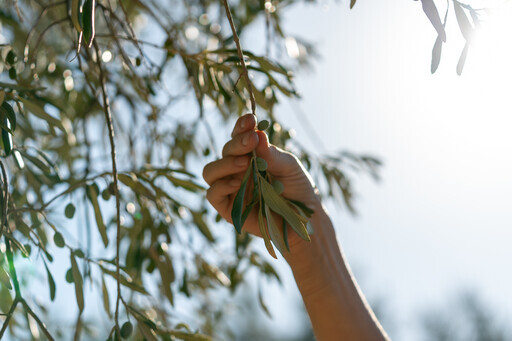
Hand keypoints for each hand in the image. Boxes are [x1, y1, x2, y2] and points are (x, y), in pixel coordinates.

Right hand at [203, 114, 320, 245]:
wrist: (305, 218)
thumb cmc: (297, 188)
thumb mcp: (289, 166)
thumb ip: (272, 154)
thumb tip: (257, 134)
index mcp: (250, 155)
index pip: (238, 137)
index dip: (241, 127)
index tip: (250, 119)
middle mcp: (236, 170)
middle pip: (225, 151)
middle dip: (237, 144)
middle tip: (251, 140)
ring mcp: (230, 189)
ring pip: (211, 171)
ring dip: (225, 163)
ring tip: (244, 163)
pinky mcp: (228, 209)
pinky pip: (213, 194)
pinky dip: (221, 186)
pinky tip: (236, 182)